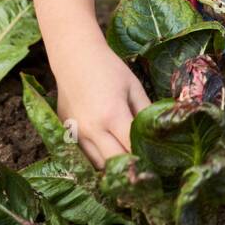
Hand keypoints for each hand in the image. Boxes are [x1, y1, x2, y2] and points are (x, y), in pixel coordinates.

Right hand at [54, 50, 151, 169]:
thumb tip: (159, 133)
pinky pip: (83, 155)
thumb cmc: (109, 69)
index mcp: (112, 115)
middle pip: (114, 162)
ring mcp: (76, 132)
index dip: (146, 158)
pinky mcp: (65, 132)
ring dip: (112, 165)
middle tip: (144, 167)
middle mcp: (92, 128)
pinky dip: (97, 157)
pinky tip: (108, 151)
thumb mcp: (134, 87)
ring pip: (97, 164)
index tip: (157, 163)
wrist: (74, 57)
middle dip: (130, 167)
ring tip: (126, 160)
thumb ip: (146, 112)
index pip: (132, 148)